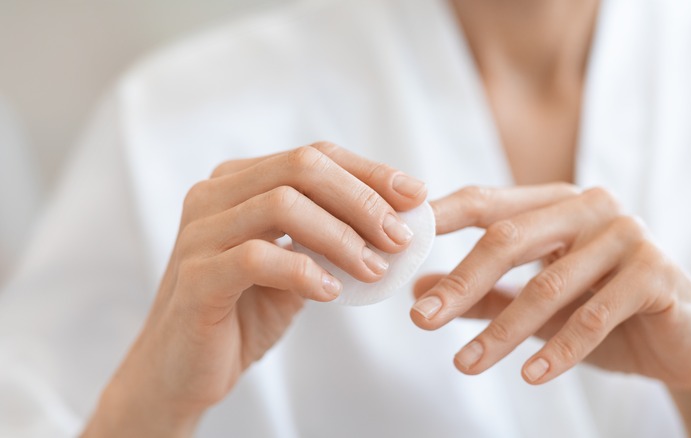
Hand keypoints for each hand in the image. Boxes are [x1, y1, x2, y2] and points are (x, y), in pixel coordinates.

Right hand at [84, 142, 426, 436]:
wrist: (184, 368)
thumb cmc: (244, 311)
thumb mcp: (295, 263)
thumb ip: (330, 236)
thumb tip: (398, 221)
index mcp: (238, 182)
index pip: (313, 156)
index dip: (369, 171)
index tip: (415, 195)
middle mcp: (213, 195)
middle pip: (301, 168)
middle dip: (362, 199)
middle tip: (401, 236)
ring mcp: (199, 232)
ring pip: (281, 205)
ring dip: (342, 236)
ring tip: (376, 269)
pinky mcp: (195, 276)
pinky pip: (257, 257)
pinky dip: (304, 270)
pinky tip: (332, 292)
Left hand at [410, 184, 690, 390]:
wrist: (689, 341)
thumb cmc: (605, 312)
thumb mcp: (536, 304)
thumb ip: (482, 294)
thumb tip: (418, 293)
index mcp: (555, 203)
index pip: (484, 202)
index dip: (438, 219)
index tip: (396, 244)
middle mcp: (589, 208)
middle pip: (507, 238)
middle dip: (460, 283)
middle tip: (420, 321)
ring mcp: (627, 235)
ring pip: (547, 284)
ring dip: (501, 331)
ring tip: (465, 365)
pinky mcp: (657, 273)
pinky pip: (596, 314)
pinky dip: (559, 349)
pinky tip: (530, 376)